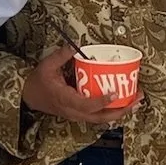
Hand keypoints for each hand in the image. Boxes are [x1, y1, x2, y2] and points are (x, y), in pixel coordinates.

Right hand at [21, 45, 135, 125]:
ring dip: (120, 112)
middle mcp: (74, 112)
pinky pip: (99, 116)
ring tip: (136, 101)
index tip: (115, 93)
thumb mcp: (47, 66)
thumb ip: (61, 56)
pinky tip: (123, 102)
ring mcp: (77, 115)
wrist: (29, 96)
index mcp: (66, 101)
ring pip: (102, 119)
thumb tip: (75, 45)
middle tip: (137, 99)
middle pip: (101, 117)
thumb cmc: (38, 82)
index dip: (102, 100)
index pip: (87, 105)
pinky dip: (112, 110)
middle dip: (122, 110)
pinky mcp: (80, 114)